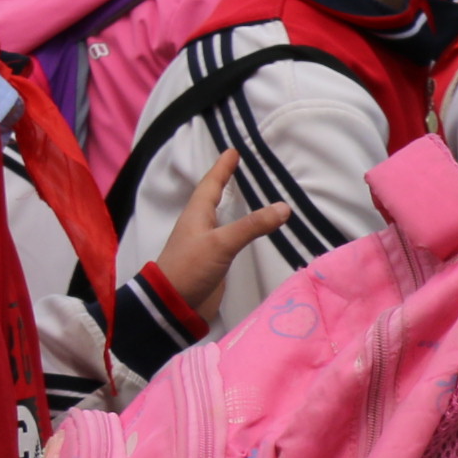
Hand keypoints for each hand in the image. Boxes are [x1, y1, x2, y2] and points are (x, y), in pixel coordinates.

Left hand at [153, 148, 292, 320]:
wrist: (174, 305)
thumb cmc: (190, 268)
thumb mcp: (221, 243)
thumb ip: (252, 226)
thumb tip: (284, 207)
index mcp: (196, 215)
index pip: (211, 185)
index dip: (222, 168)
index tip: (233, 151)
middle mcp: (199, 225)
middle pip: (212, 197)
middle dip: (224, 181)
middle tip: (237, 167)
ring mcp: (205, 243)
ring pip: (220, 215)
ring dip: (231, 203)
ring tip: (245, 193)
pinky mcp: (213, 260)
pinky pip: (229, 235)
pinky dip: (239, 226)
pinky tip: (247, 230)